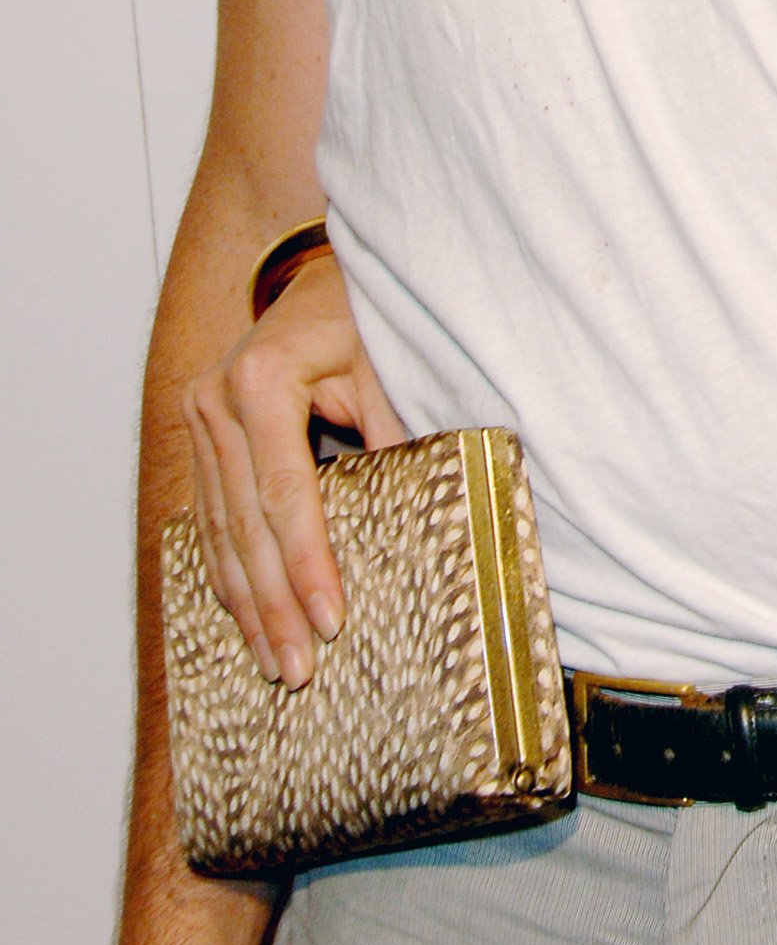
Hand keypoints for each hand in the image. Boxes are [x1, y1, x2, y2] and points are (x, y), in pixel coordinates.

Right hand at [182, 250, 407, 686]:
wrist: (318, 275)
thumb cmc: (360, 312)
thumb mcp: (387, 361)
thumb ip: (391, 431)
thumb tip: (410, 508)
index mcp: (261, 379)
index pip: (285, 493)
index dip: (306, 562)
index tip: (329, 620)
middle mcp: (215, 401)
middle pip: (245, 524)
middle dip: (273, 604)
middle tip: (297, 669)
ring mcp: (198, 420)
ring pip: (219, 532)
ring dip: (246, 603)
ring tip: (273, 661)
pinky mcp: (199, 438)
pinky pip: (210, 519)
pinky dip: (228, 572)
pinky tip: (245, 618)